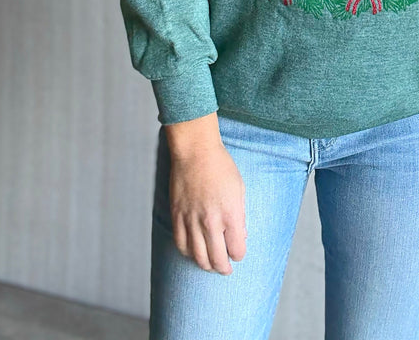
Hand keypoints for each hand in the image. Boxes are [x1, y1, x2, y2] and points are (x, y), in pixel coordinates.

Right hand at [167, 126, 246, 274]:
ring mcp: (191, 220)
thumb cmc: (221, 167)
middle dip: (224, 268)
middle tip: (225, 268)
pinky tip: (194, 252)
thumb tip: (241, 235)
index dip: (239, 254)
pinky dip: (188, 253)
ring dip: (206, 265)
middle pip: (217, 260)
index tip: (238, 252)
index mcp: (230, 214)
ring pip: (198, 257)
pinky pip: (181, 245)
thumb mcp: (239, 189)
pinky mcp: (177, 216)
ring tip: (211, 264)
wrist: (195, 151)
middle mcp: (211, 221)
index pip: (236, 250)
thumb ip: (240, 215)